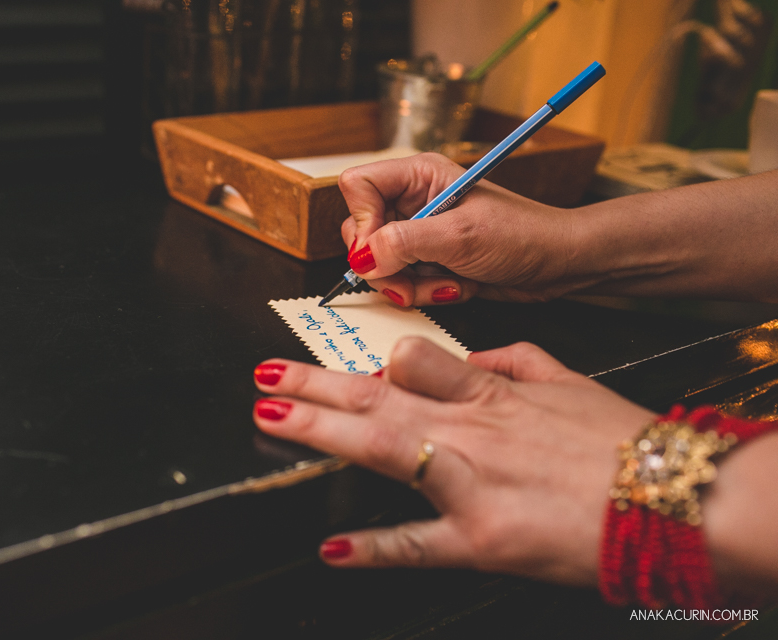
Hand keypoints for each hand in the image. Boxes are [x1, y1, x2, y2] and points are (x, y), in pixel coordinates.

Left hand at [253, 338, 654, 585]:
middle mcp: (472, 429)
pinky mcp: (484, 540)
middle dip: (315, 385)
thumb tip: (465, 356)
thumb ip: (510, 360)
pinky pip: (420, 543)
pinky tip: (333, 548)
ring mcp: (472, 482)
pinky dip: (375, 548)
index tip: (323, 358)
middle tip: (266, 375)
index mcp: (491, 392)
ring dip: (322, 432)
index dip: (361, 358)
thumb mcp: (568, 378)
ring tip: (273, 419)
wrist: (678, 496)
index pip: (411, 361)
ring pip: (385, 448)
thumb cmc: (623, 440)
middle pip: (379, 396)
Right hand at [338, 153, 579, 306]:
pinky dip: (425, 292)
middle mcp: (412, 201)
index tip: (380, 250)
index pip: (357, 187)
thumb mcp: (459, 237)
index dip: (362, 221)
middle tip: (410, 278)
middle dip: (385, 265)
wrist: (558, 264)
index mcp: (418, 175)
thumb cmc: (523, 236)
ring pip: (379, 265)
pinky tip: (456, 286)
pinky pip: (402, 282)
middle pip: (361, 232)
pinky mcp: (427, 260)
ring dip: (410, 284)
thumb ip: (403, 244)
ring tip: (448, 282)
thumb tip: (361, 258)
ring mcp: (418, 233)